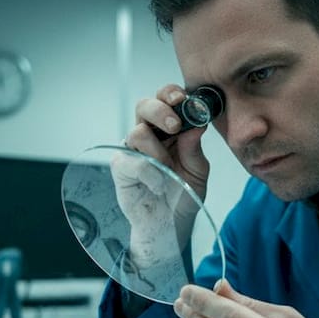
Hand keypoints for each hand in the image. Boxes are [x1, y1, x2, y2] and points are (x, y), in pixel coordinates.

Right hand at [125, 84, 209, 205]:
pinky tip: (157, 185)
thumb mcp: (198, 171)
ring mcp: (133, 149)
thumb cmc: (183, 194)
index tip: (183, 100)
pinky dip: (149, 173)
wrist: (170, 223)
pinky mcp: (121, 166)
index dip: (172, 94)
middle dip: (160, 110)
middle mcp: (150, 134)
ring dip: (158, 152)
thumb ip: (195, 148)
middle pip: (144, 105)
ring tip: (167, 170)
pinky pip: (133, 160)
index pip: (166, 99)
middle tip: (175, 126)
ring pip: (138, 131)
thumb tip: (197, 123)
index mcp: (170, 128)